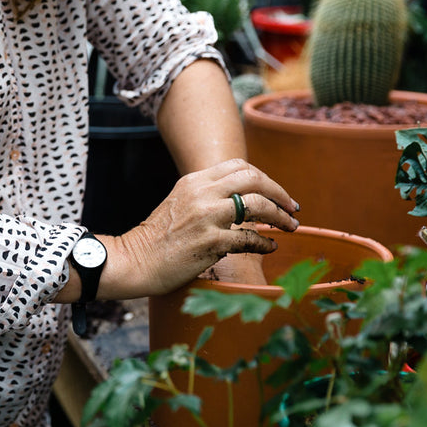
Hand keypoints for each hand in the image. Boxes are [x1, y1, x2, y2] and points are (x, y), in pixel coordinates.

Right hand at [98, 159, 298, 298]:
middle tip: (292, 208)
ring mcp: (207, 216)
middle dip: (280, 193)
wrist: (134, 260)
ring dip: (280, 216)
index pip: (239, 166)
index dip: (264, 178)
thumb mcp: (179, 203)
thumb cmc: (157, 238)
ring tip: (290, 226)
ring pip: (258, 204)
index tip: (276, 194)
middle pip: (254, 179)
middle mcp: (202, 193)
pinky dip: (265, 242)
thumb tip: (240, 201)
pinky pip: (249, 238)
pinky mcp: (211, 242)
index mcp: (194, 181)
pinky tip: (270, 247)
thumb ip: (205, 196)